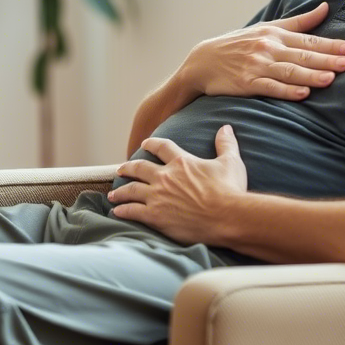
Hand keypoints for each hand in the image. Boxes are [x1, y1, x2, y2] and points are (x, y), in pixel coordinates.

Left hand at [109, 125, 247, 245]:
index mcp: (181, 162)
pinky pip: (132, 211)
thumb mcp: (231, 162)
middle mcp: (165, 177)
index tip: (144, 144)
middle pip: (139, 168)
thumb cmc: (230, 190)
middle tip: (120, 170)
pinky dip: (123, 211)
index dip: (151, 144)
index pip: (161, 147)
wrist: (227, 217)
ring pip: (131, 190)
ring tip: (113, 194)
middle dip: (128, 168)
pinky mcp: (155, 216)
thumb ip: (226, 144)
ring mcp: (157, 197)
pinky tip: (116, 212)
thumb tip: (225, 128)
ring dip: (120, 191)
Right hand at [178, 1, 344, 100]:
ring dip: (310, 75)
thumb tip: (326, 7)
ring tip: (330, 78)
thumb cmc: (239, 45)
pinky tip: (303, 93)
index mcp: (274, 35)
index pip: (308, 40)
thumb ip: (299, 22)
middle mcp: (268, 49)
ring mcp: (257, 67)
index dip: (330, 45)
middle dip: (326, 59)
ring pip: (289, 72)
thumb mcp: (267, 28)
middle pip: (302, 56)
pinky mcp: (247, 84)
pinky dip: (287, 90)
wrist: (203, 61)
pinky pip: (270, 88)